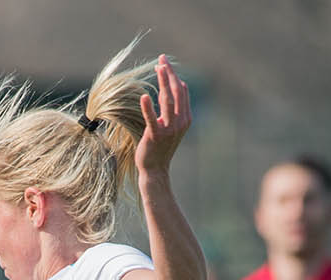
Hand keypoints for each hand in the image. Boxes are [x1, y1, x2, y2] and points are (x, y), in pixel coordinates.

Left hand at [135, 55, 191, 178]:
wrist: (155, 169)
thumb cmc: (160, 146)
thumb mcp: (169, 124)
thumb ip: (170, 107)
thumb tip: (168, 87)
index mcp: (185, 118)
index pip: (182, 91)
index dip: (173, 76)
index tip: (164, 63)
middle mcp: (180, 122)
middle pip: (177, 92)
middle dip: (170, 73)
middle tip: (162, 58)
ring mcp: (170, 129)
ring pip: (168, 101)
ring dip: (163, 82)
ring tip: (158, 67)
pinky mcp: (156, 136)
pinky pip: (152, 119)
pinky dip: (149, 107)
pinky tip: (144, 96)